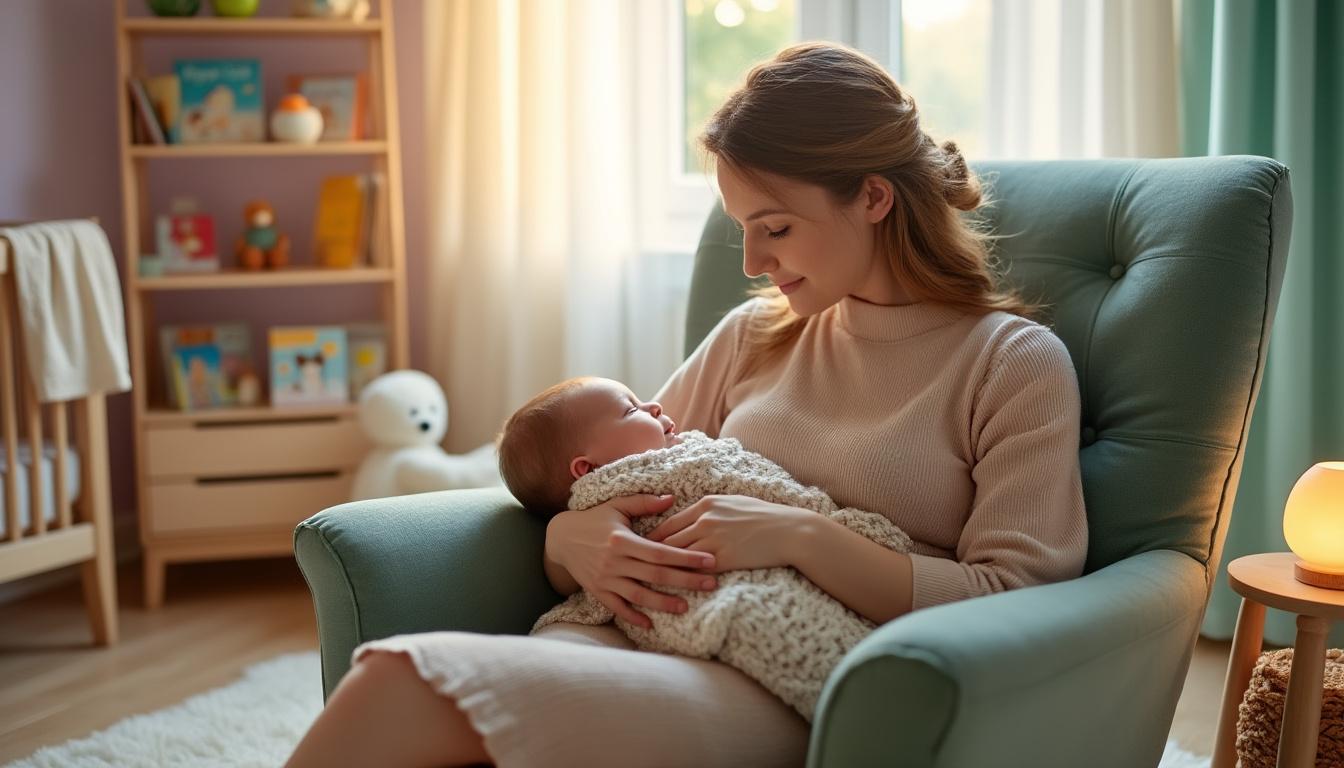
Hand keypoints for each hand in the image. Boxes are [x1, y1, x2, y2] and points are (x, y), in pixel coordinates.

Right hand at [545, 494, 719, 628]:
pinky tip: (650, 623)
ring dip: (663, 603)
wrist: (561, 538)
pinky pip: (617, 607)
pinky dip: (632, 616)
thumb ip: (644, 502)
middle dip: (685, 581)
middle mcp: (614, 561)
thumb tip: (672, 498)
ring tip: (685, 607)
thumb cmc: (594, 519)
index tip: (709, 561)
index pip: (660, 552)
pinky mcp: (597, 591)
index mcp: (622, 540)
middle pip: (655, 575)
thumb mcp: (617, 506)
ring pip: (638, 595)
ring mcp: (605, 579)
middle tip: (710, 584)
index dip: (685, 558)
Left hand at [645, 494, 812, 572]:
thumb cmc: (764, 516)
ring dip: (659, 569)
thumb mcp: (733, 503)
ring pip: (676, 557)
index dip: (652, 537)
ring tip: (643, 580)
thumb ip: (710, 509)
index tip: (639, 548)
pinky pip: (694, 571)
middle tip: (632, 566)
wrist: (789, 531)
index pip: (669, 523)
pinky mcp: (722, 559)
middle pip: (667, 540)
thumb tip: (693, 516)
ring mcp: (712, 540)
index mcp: (706, 504)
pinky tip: (670, 589)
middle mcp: (705, 520)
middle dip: (648, 555)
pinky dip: (680, 580)